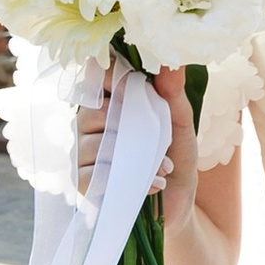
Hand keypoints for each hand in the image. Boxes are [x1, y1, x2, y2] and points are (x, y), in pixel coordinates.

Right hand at [76, 64, 200, 222]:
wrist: (179, 201)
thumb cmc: (176, 157)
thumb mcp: (181, 123)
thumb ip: (172, 93)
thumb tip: (170, 63)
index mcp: (110, 103)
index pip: (97, 79)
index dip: (114, 80)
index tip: (137, 88)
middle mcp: (89, 124)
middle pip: (94, 111)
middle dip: (132, 126)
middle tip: (160, 141)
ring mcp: (82, 153)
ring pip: (95, 144)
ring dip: (136, 157)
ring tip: (164, 167)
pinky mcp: (83, 182)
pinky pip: (94, 175)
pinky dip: (129, 180)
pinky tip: (153, 184)